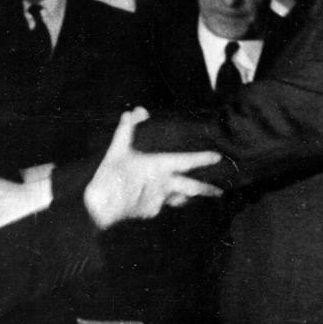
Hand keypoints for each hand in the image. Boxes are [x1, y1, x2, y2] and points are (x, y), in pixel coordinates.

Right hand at [84, 107, 222, 228]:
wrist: (101, 207)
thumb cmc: (111, 176)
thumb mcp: (118, 149)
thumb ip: (127, 129)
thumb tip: (134, 111)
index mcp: (159, 167)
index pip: (187, 162)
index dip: (203, 159)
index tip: (218, 157)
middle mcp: (165, 185)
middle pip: (193, 188)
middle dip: (208, 189)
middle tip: (221, 191)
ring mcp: (159, 201)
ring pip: (180, 199)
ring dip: (188, 197)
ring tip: (195, 197)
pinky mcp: (151, 212)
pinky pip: (162, 206)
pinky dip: (163, 202)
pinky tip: (159, 201)